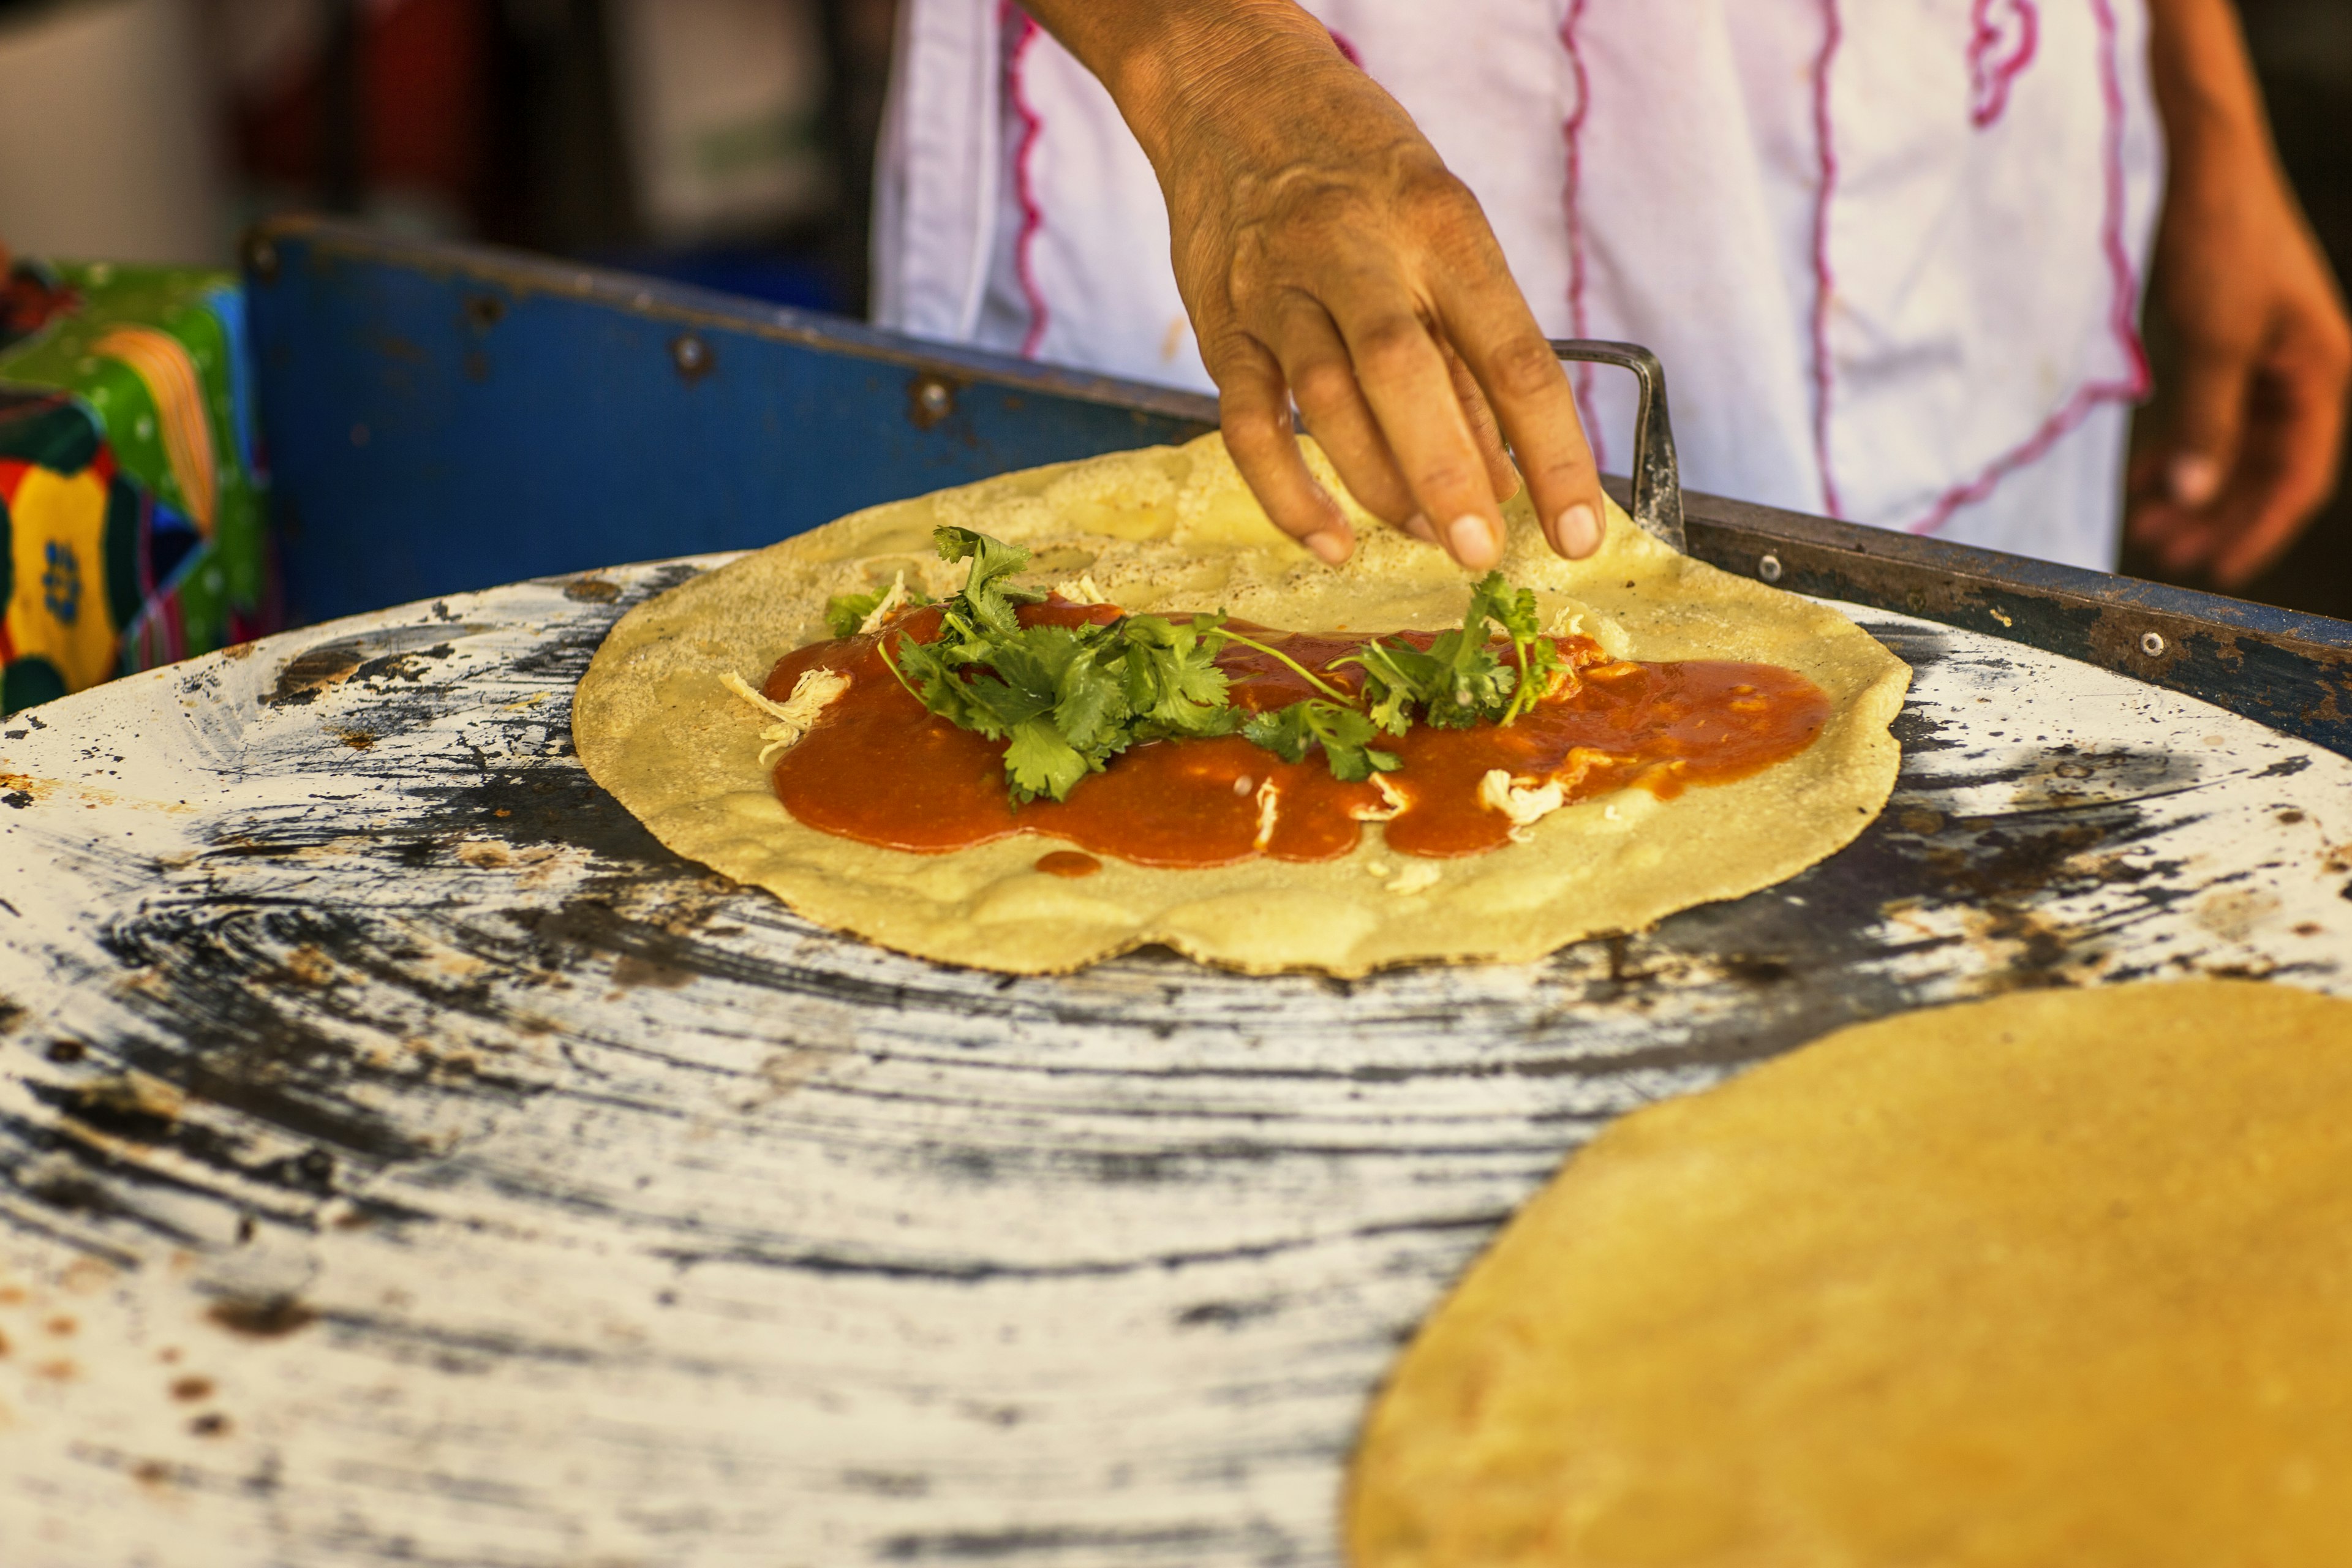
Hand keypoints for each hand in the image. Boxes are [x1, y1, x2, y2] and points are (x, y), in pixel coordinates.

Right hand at [1027, 0, 1605, 571]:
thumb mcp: (1440, 228)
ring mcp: (1279, 287)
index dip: (1553, 452)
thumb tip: (1504, 479)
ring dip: (1380, 486)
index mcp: (1439, 223)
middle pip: (1404, 374)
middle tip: (1480, 551)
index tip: (1578, 532)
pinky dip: (1288, 493)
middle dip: (1450, 476)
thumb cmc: (1362, 174)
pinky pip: (1250, 424)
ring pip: (1326, 400)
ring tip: (1423, 535)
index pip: (1513, 352)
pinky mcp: (1223, 324)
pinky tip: (1330, 539)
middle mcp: (1356, 249)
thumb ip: (1468, 349)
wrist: (1234, 94)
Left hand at [2129, 0, 2351, 589]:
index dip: (2261, 527)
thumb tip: (2195, 497)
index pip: (2300, 474)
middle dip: (2219, 514)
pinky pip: (2211, 418)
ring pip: (2235, 447)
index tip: (2219, 570)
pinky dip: (2181, 452)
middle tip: (2166, 555)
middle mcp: (2302, 369)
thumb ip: (2207, 422)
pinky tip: (2147, 483)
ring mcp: (2264, 358)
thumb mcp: (2214, 338)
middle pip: (2266, 467)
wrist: (2199, 161)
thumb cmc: (2222, 236)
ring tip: (2149, 528)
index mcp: (2322, 369)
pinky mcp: (2226, 346)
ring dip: (2195, 490)